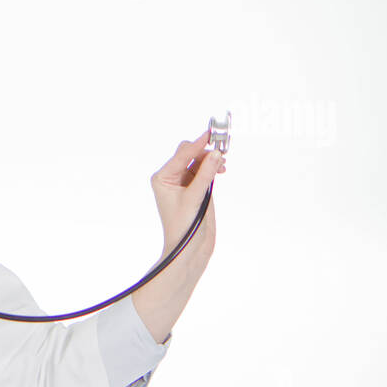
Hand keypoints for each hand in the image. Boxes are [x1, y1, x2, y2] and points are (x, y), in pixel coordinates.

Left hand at [150, 131, 225, 263]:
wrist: (189, 250)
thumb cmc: (184, 227)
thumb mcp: (194, 198)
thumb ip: (205, 174)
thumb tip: (215, 154)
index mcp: (163, 178)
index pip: (181, 155)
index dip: (197, 144)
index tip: (210, 135)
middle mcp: (172, 178)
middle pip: (189, 155)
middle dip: (204, 151)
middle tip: (221, 149)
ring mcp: (184, 183)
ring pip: (198, 162)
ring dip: (210, 159)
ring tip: (222, 164)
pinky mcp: (196, 189)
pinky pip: (204, 171)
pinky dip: (213, 168)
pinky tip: (221, 169)